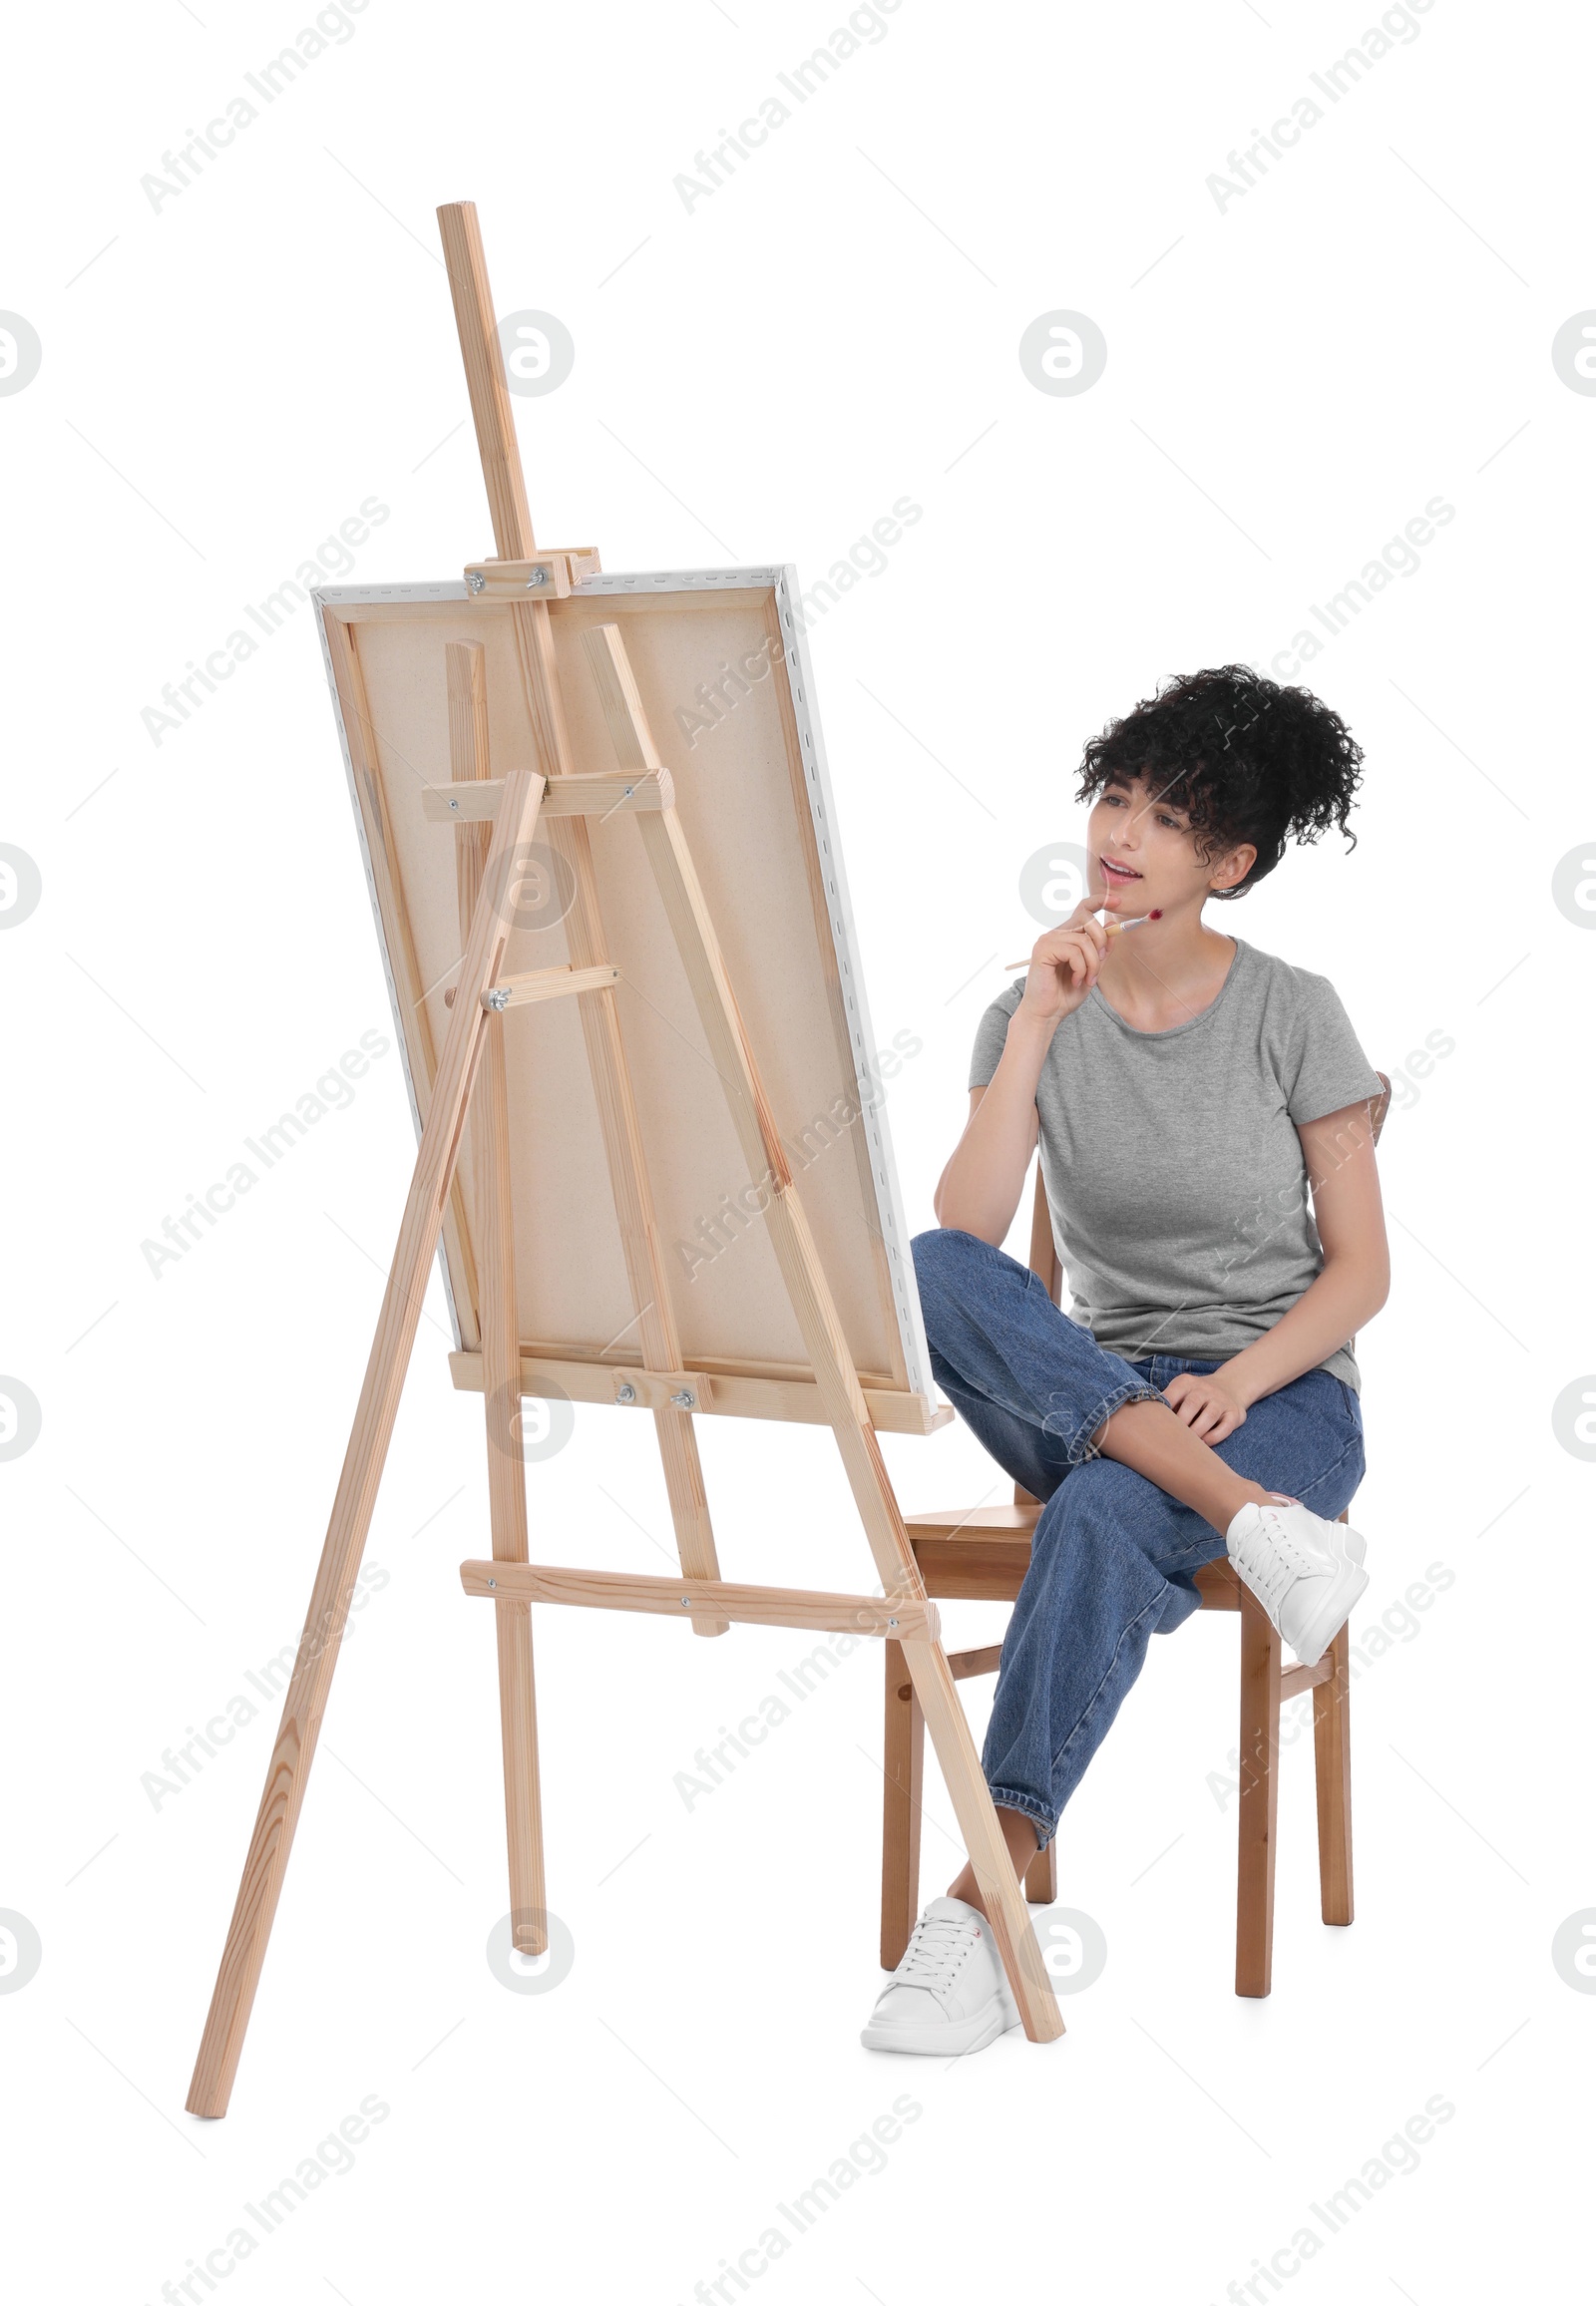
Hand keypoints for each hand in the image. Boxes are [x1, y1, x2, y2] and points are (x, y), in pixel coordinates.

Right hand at [1015, 891, 1118, 1027]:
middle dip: (1101, 941)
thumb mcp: (1092, 970)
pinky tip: (1076, 980)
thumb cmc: (1065, 993)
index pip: (1083, 909)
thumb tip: (1112, 926)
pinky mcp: (1042, 950)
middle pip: (1086, 919)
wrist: (1047, 1013)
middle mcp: (1056, 934)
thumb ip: (1102, 950)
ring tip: (1088, 979)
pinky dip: (1081, 968)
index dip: (1099, 901)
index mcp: (1066, 936)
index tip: (1116, 901)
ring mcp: (1047, 940)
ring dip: (1093, 963)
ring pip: (1083, 939)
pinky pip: (1073, 951)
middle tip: (1101, 961)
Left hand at [1162, 1368, 1247, 1443]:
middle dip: (1181, 1423)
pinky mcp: (1234, 1414)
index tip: (1157, 1425)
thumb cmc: (1195, 1396)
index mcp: (1187, 1382)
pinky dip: (1212, 1438)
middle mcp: (1205, 1389)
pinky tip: (1202, 1444)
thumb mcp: (1181, 1390)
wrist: (1231, 1386)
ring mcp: (1221, 1401)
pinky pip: (1224, 1428)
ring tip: (1187, 1444)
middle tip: (1172, 1438)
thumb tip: (1144, 1420)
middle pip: (1192, 1405)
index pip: (1172, 1394)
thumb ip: (1166, 1401)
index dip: (1164, 1411)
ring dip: (1196, 1432)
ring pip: (1209, 1417)